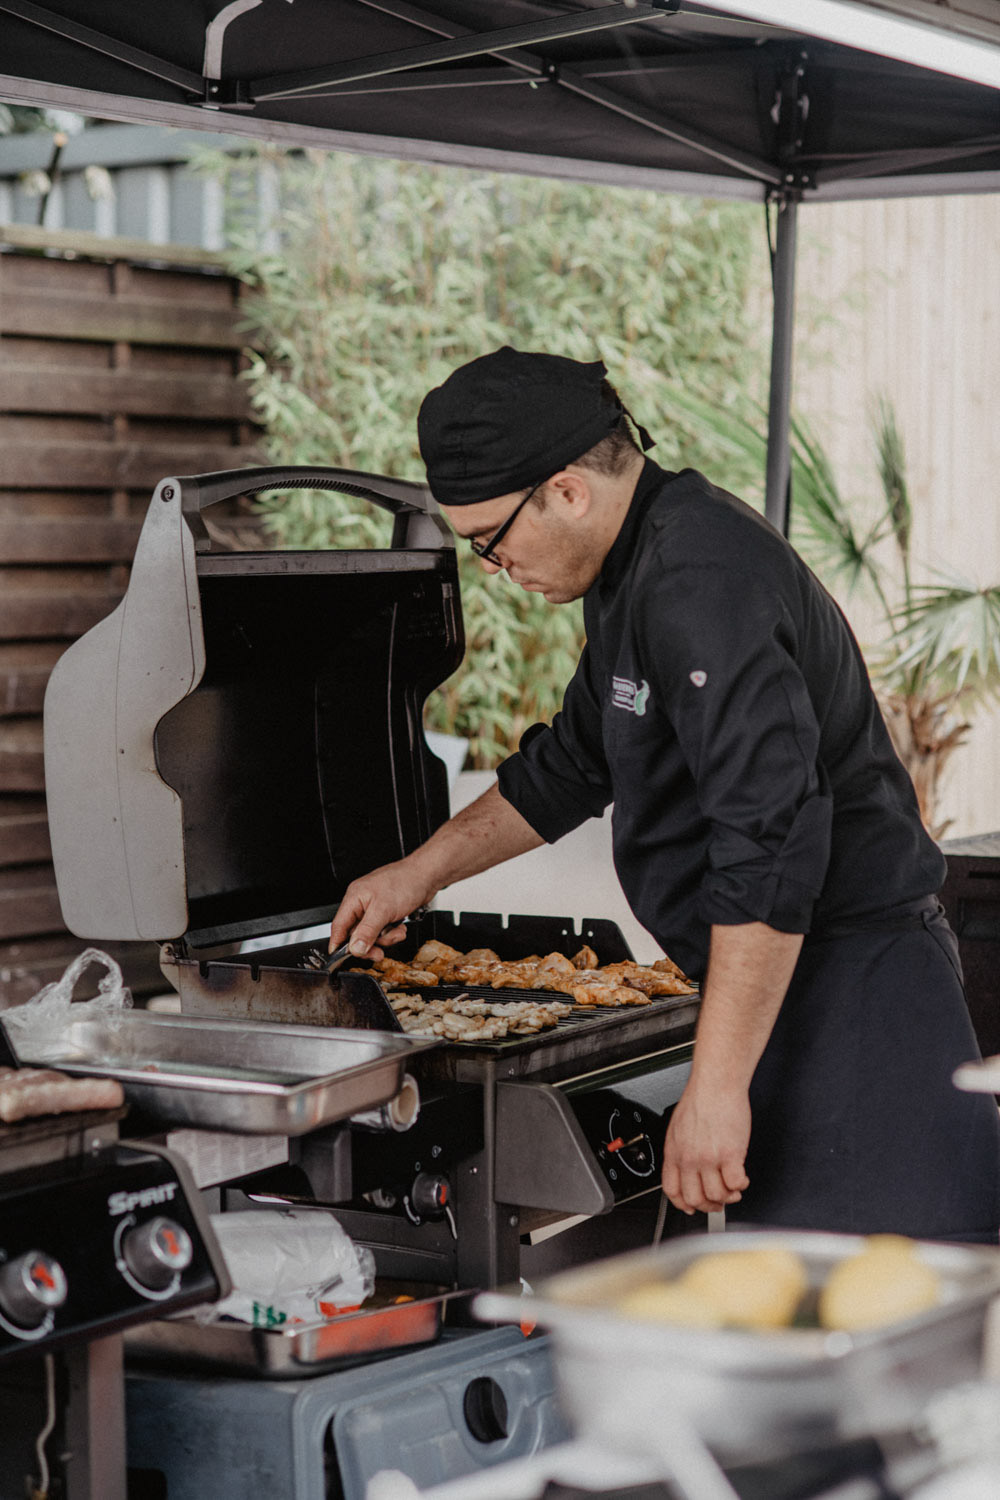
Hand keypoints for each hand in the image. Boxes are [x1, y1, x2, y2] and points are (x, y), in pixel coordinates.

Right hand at [329, 859, 434, 960]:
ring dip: (386, 938)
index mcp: (354, 898)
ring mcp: (374, 908)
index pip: (339, 926)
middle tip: (378, 952)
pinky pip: (383, 931)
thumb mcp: (383, 910)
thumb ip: (367, 931)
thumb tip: (354, 948)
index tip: (341, 959)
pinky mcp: (386, 912)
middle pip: (356, 934)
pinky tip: (400, 927)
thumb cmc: (405, 882)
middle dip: (370, 944)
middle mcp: (362, 903)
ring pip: (372, 935)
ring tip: (397, 931)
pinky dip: (393, 933)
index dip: (338, 944)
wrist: (427, 876)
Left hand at [662, 1077, 750, 1214]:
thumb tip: (686, 1165)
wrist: (716, 1084)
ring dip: (728, 1196)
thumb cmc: (701, 1099)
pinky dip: (741, 1185)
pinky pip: (736, 1183)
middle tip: (720, 1201)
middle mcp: (690, 1158)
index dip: (683, 1204)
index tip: (692, 1206)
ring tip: (734, 1187)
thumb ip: (681, 1149)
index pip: (672, 1190)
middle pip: (695, 1198)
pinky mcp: (730, 1154)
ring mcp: (709, 1158)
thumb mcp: (678, 1127)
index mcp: (674, 1152)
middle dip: (709, 1205)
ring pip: (717, 1195)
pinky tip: (743, 1177)